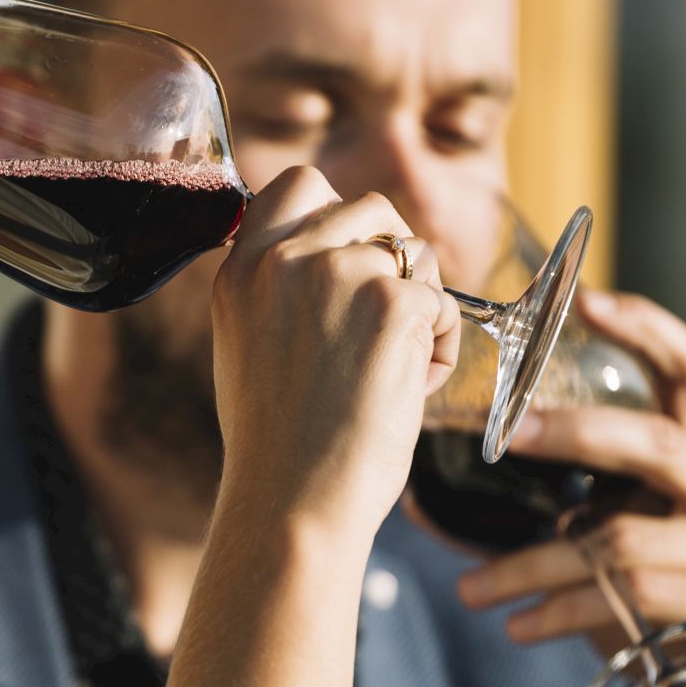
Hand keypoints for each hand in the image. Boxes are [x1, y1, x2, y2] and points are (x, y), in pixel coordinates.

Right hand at [213, 167, 458, 540]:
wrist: (293, 501)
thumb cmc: (278, 446)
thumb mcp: (249, 347)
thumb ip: (279, 290)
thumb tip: (338, 258)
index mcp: (240, 271)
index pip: (299, 184)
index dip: (337, 210)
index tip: (349, 253)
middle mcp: (284, 259)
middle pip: (370, 208)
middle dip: (394, 254)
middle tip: (388, 319)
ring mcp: (338, 274)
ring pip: (416, 253)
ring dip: (422, 303)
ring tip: (394, 369)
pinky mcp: (393, 302)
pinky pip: (445, 304)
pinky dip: (443, 346)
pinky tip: (410, 390)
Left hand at [458, 289, 685, 686]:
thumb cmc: (673, 619)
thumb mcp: (631, 554)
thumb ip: (570, 522)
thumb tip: (440, 515)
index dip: (649, 332)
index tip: (592, 301)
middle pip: (661, 446)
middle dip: (579, 433)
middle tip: (507, 433)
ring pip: (620, 544)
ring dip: (532, 568)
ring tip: (469, 591)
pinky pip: (628, 610)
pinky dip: (561, 616)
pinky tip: (517, 628)